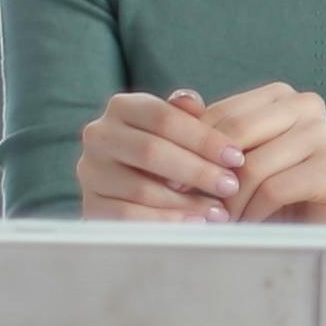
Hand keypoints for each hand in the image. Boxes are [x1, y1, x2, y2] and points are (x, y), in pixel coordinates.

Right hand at [74, 88, 255, 221]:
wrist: (128, 188)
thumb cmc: (162, 153)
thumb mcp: (175, 129)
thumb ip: (185, 115)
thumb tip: (191, 102)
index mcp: (121, 107)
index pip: (164, 117)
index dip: (203, 138)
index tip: (235, 157)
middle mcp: (98, 135)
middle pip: (151, 151)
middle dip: (197, 171)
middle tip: (230, 186)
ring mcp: (90, 172)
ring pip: (141, 188)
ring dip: (185, 202)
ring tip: (218, 211)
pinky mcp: (90, 205)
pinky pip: (128, 217)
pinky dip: (165, 222)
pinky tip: (193, 224)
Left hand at [192, 84, 325, 227]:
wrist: (322, 223)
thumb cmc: (274, 190)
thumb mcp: (236, 158)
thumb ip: (209, 128)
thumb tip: (178, 99)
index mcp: (280, 95)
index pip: (222, 113)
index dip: (191, 148)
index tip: (171, 181)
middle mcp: (306, 106)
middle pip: (237, 133)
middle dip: (208, 173)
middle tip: (189, 203)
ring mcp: (324, 136)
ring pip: (254, 166)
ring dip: (231, 201)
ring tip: (220, 221)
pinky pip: (274, 190)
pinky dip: (254, 212)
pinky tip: (248, 224)